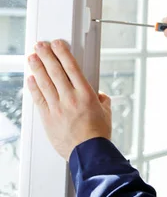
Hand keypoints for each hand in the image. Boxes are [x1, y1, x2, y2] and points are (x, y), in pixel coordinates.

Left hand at [26, 40, 111, 160]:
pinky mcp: (48, 118)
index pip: (72, 67)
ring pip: (45, 82)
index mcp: (86, 93)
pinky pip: (39, 99)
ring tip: (32, 57)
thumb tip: (98, 95)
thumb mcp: (106, 111)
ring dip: (37, 68)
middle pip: (55, 71)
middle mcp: (70, 98)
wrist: (88, 152)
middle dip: (47, 56)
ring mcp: (57, 107)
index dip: (63, 53)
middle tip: (40, 46)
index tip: (58, 44)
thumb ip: (101, 99)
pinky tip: (30, 79)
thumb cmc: (98, 133)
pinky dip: (34, 87)